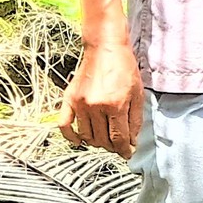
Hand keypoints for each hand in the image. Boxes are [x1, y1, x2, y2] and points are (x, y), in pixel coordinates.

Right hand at [58, 37, 145, 159]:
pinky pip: (64, 126)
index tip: (127, 153)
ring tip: (104, 140)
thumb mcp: (137, 93)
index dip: (124, 149)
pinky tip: (80, 141)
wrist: (106, 48)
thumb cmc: (124, 68)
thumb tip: (132, 141)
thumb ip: (135, 120)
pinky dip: (71, 137)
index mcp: (115, 105)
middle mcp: (96, 106)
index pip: (118, 138)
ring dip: (96, 143)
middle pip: (102, 140)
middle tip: (118, 146)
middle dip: (112, 147)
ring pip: (86, 136)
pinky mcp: (69, 100)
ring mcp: (80, 104)